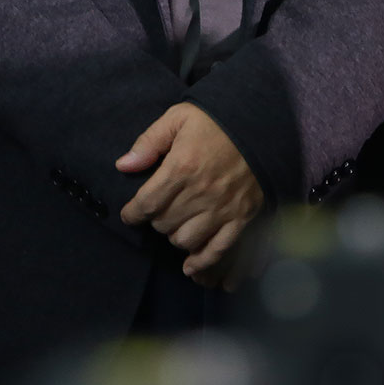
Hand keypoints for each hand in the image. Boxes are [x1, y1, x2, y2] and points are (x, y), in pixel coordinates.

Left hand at [116, 102, 264, 280]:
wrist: (260, 125)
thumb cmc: (215, 121)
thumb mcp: (178, 118)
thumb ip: (149, 142)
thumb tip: (123, 165)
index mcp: (181, 167)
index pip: (146, 203)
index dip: (132, 213)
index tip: (129, 215)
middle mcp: (200, 193)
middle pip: (164, 223)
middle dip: (155, 220)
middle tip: (157, 213)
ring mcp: (222, 208)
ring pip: (185, 240)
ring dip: (174, 236)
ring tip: (175, 226)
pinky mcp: (241, 218)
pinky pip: (218, 249)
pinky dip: (202, 262)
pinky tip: (190, 267)